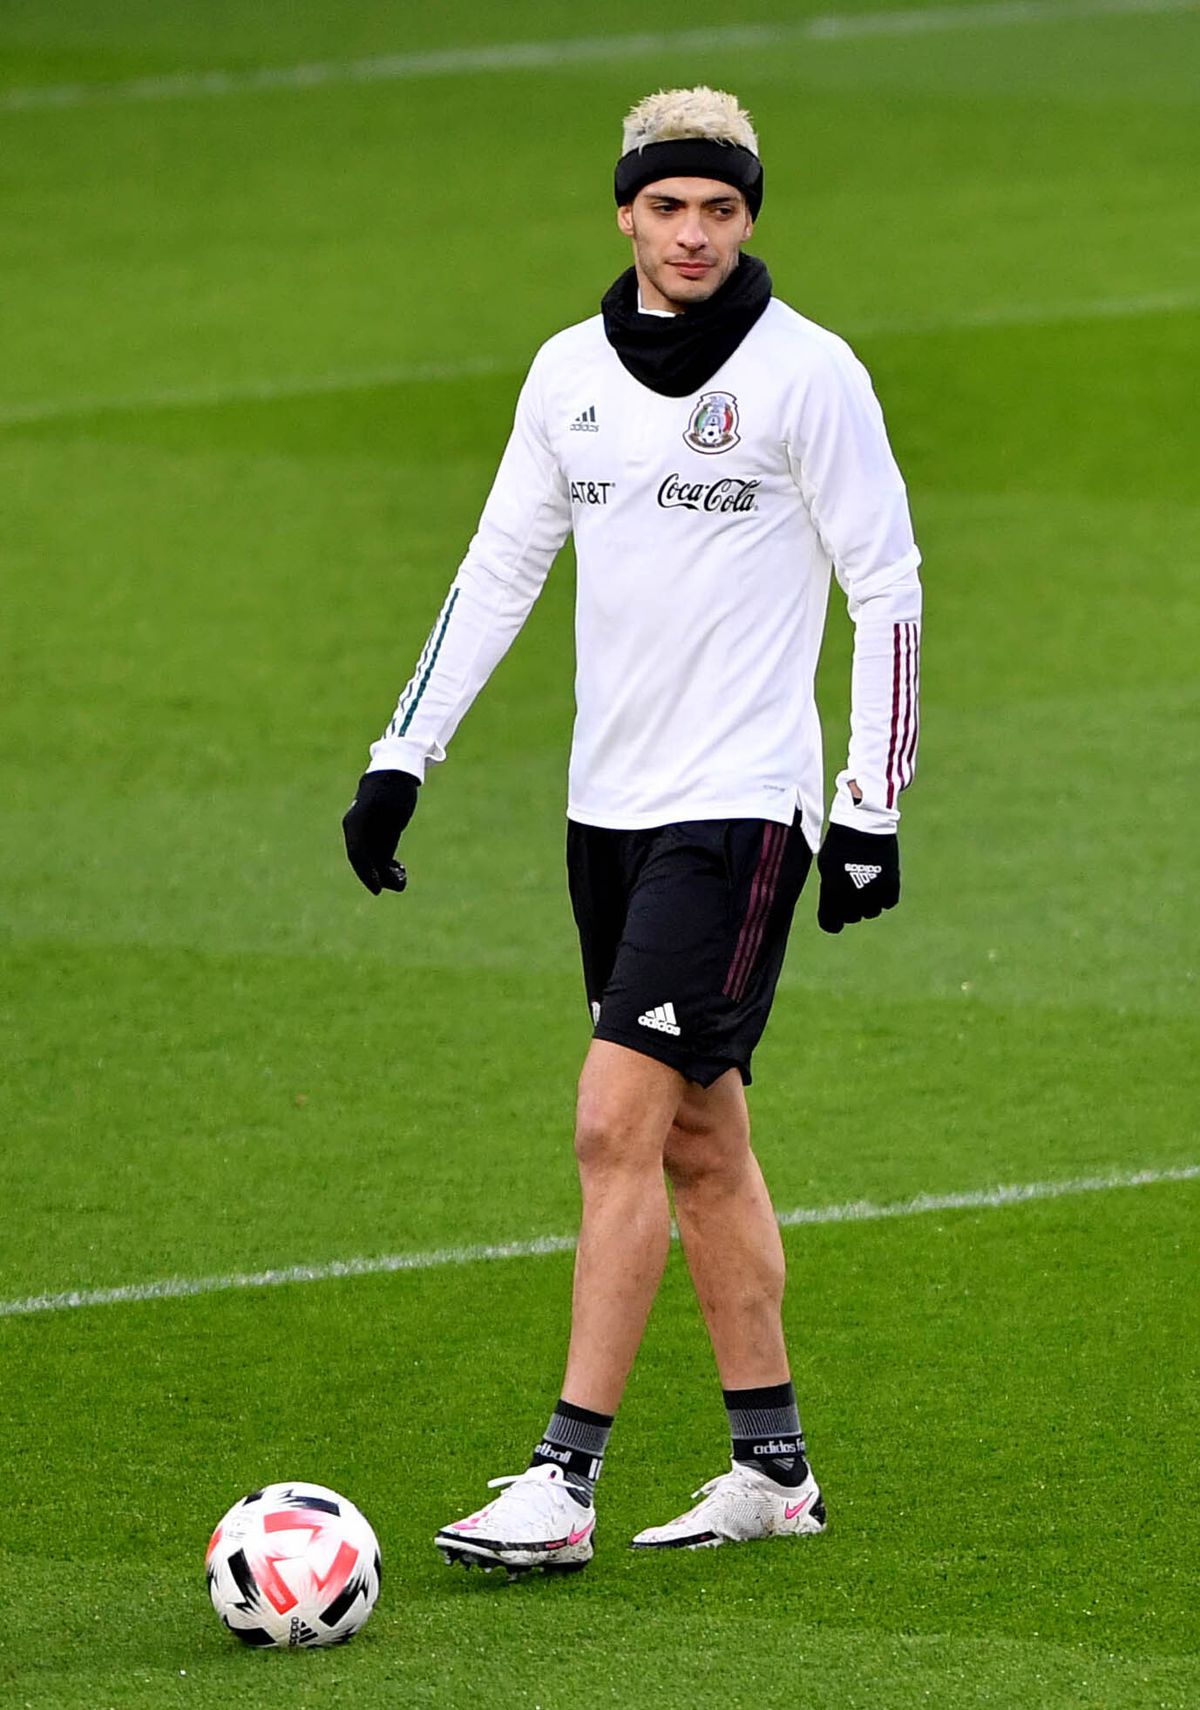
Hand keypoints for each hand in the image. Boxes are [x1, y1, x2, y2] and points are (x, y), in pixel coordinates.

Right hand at [342, 770, 419, 894]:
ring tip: (404, 875)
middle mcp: (357, 832)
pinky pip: (379, 859)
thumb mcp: (393, 808)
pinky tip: (401, 870)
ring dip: (386, 874)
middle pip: (364, 862)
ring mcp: (367, 835)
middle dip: (379, 877)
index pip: (357, 854)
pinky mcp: (378, 837)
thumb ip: (388, 829)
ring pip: (372, 863)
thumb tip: (386, 854)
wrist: (395, 774)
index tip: (378, 890)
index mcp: (355, 824)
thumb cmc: (394, 788)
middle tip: (400, 882)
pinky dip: (389, 868)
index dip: (366, 874)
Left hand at [817, 822, 899, 933]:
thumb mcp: (826, 867)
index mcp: (834, 893)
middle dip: (849, 908)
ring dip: (867, 903)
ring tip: (864, 883)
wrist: (864, 824)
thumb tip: (835, 907)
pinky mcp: (891, 885)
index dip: (831, 921)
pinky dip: (883, 896)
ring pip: (871, 912)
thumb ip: (829, 891)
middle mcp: (854, 898)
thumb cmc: (840, 843)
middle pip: (852, 918)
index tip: (833, 916)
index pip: (831, 925)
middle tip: (850, 891)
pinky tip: (878, 882)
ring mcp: (874, 893)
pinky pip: (887, 902)